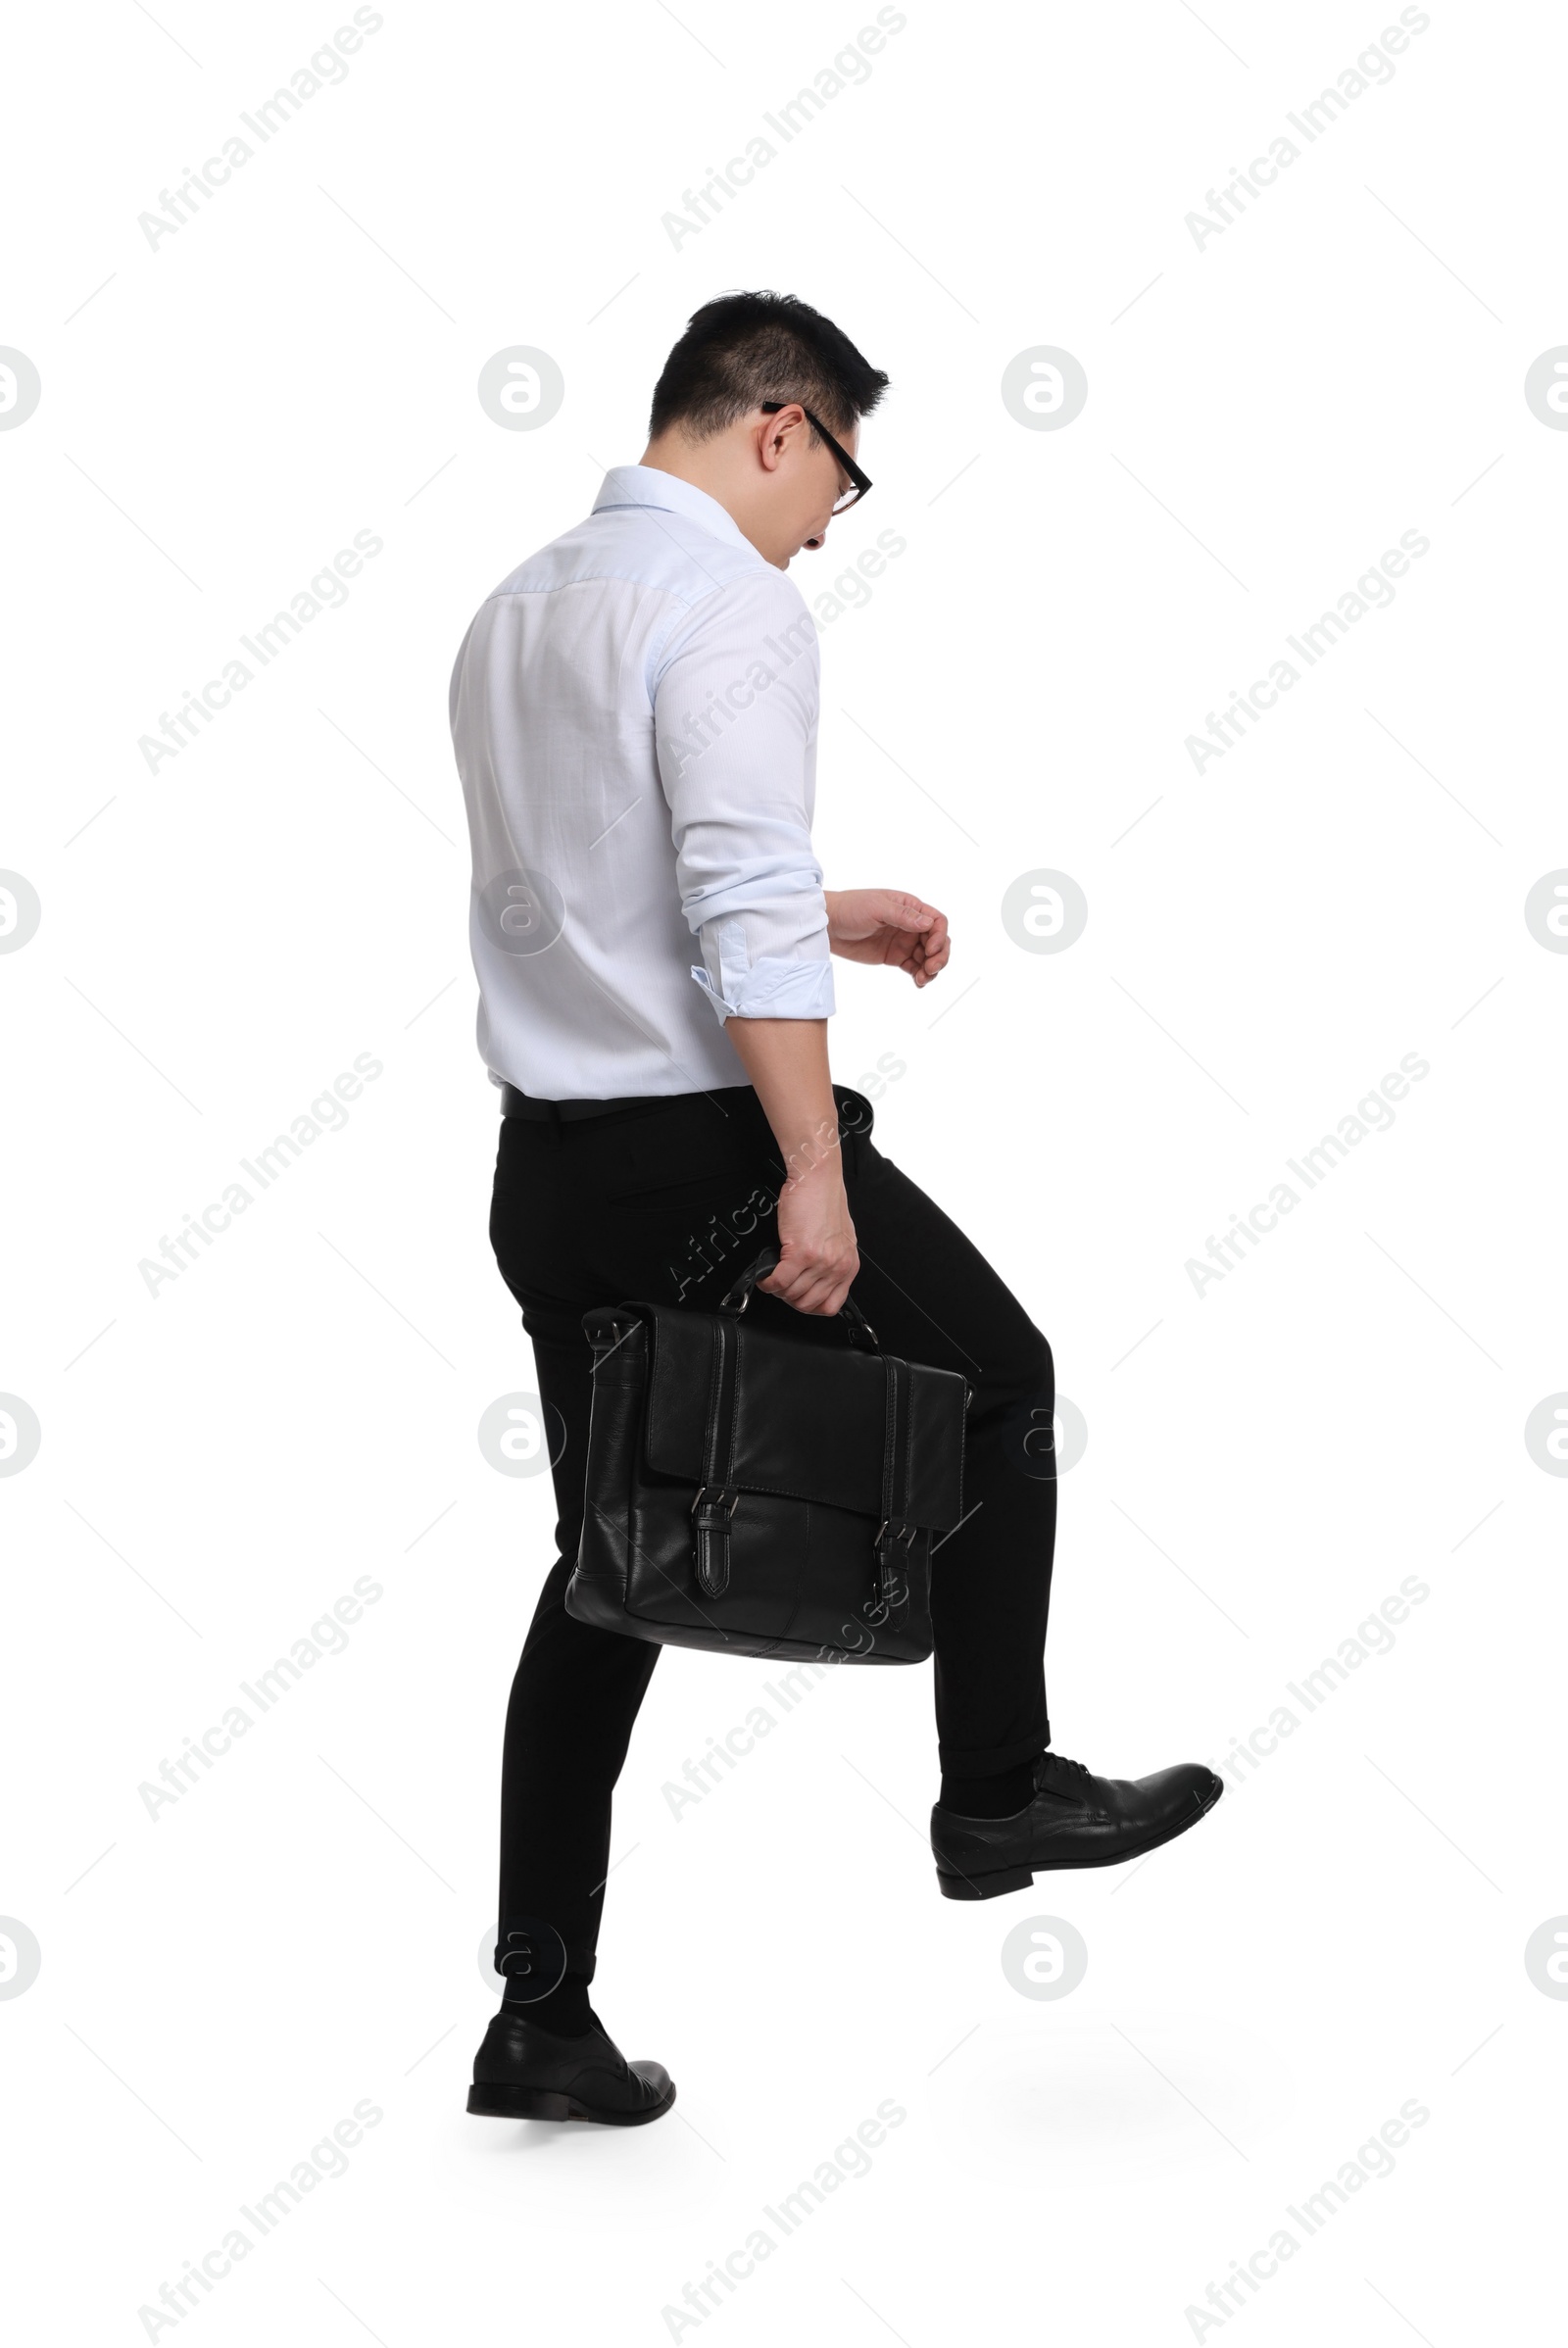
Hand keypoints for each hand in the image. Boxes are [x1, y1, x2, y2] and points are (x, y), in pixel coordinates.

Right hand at [760, 1158, 859, 1317]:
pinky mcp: (801, 1253)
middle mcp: (837, 1266)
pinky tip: (765, 1275)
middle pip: (808, 1303)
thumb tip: (814, 1280)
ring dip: (776, 1289)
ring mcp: (820, 1262)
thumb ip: (831, 1262)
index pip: (830, 1306)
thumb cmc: (824, 1201)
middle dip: (789, 1298)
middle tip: (781, 1286)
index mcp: (848, 1265)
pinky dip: (767, 1282)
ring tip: (772, 1277)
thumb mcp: (838, 1238)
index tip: (797, 1297)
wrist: (817, 1178)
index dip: (808, 1305)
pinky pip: (779, 1281)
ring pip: (791, 1294)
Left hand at [824, 889, 949, 987]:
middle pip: (937, 941)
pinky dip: (920, 975)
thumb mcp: (877, 908)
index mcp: (910, 907)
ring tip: (922, 979)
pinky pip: (914, 967)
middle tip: (930, 969)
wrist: (829, 924)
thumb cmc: (851, 908)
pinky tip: (918, 982)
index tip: (930, 950)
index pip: (937, 921)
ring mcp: (904, 942)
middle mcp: (911, 925)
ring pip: (928, 957)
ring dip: (931, 969)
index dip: (939, 936)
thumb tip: (928, 924)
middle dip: (939, 956)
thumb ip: (903, 916)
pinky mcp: (895, 957)